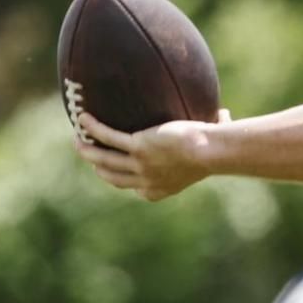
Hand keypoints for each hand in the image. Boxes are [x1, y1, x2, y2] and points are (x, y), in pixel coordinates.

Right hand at [74, 109, 228, 200]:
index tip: (117, 171)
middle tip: (90, 157)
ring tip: (77, 141)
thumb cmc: (217, 149)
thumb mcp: (211, 148)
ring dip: (87, 151)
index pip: (136, 189)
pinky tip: (83, 118)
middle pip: (114, 178)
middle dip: (99, 168)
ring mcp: (140, 165)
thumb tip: (225, 113)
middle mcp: (147, 181)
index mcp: (161, 188)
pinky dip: (94, 128)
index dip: (123, 180)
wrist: (212, 152)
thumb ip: (214, 131)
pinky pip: (109, 137)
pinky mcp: (138, 147)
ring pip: (104, 160)